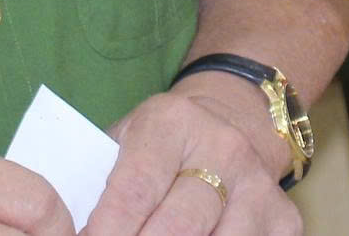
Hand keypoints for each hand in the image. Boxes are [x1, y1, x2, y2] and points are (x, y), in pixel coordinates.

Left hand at [82, 82, 299, 235]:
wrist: (229, 124)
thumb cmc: (156, 147)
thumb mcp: (122, 144)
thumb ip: (95, 180)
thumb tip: (63, 225)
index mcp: (172, 124)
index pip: (134, 189)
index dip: (108, 230)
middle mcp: (224, 148)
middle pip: (179, 226)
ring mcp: (259, 187)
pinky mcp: (284, 220)